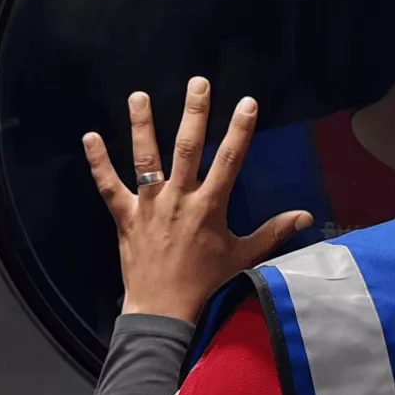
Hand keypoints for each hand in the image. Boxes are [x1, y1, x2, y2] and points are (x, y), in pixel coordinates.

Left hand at [82, 77, 312, 323]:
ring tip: (139, 95)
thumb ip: (273, 233)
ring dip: (142, 125)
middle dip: (194, 113)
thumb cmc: (207, 285)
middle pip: (187, 148)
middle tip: (198, 83)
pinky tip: (90, 137)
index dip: (240, 130)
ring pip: (145, 158)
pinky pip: (108, 186)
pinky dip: (98, 162)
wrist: (165, 312)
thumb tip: (305, 216)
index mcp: (209, 207)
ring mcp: (149, 206)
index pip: (229, 160)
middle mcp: (179, 199)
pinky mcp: (125, 217)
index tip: (247, 103)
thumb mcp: (244, 257)